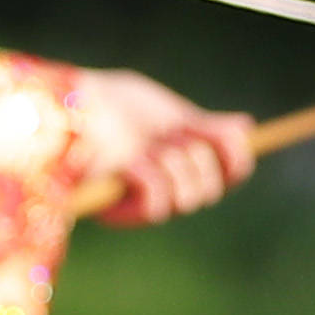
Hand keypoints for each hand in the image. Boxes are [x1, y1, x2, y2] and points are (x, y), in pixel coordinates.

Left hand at [75, 70, 256, 224]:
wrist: (69, 104)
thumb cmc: (109, 103)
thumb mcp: (166, 110)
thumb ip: (204, 125)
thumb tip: (246, 126)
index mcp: (180, 160)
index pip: (225, 173)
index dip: (235, 160)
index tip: (238, 142)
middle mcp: (165, 185)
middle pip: (212, 187)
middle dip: (202, 156)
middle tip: (176, 136)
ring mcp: (143, 201)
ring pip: (191, 196)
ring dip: (175, 164)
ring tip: (148, 149)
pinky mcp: (121, 211)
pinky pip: (161, 205)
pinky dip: (150, 179)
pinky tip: (130, 164)